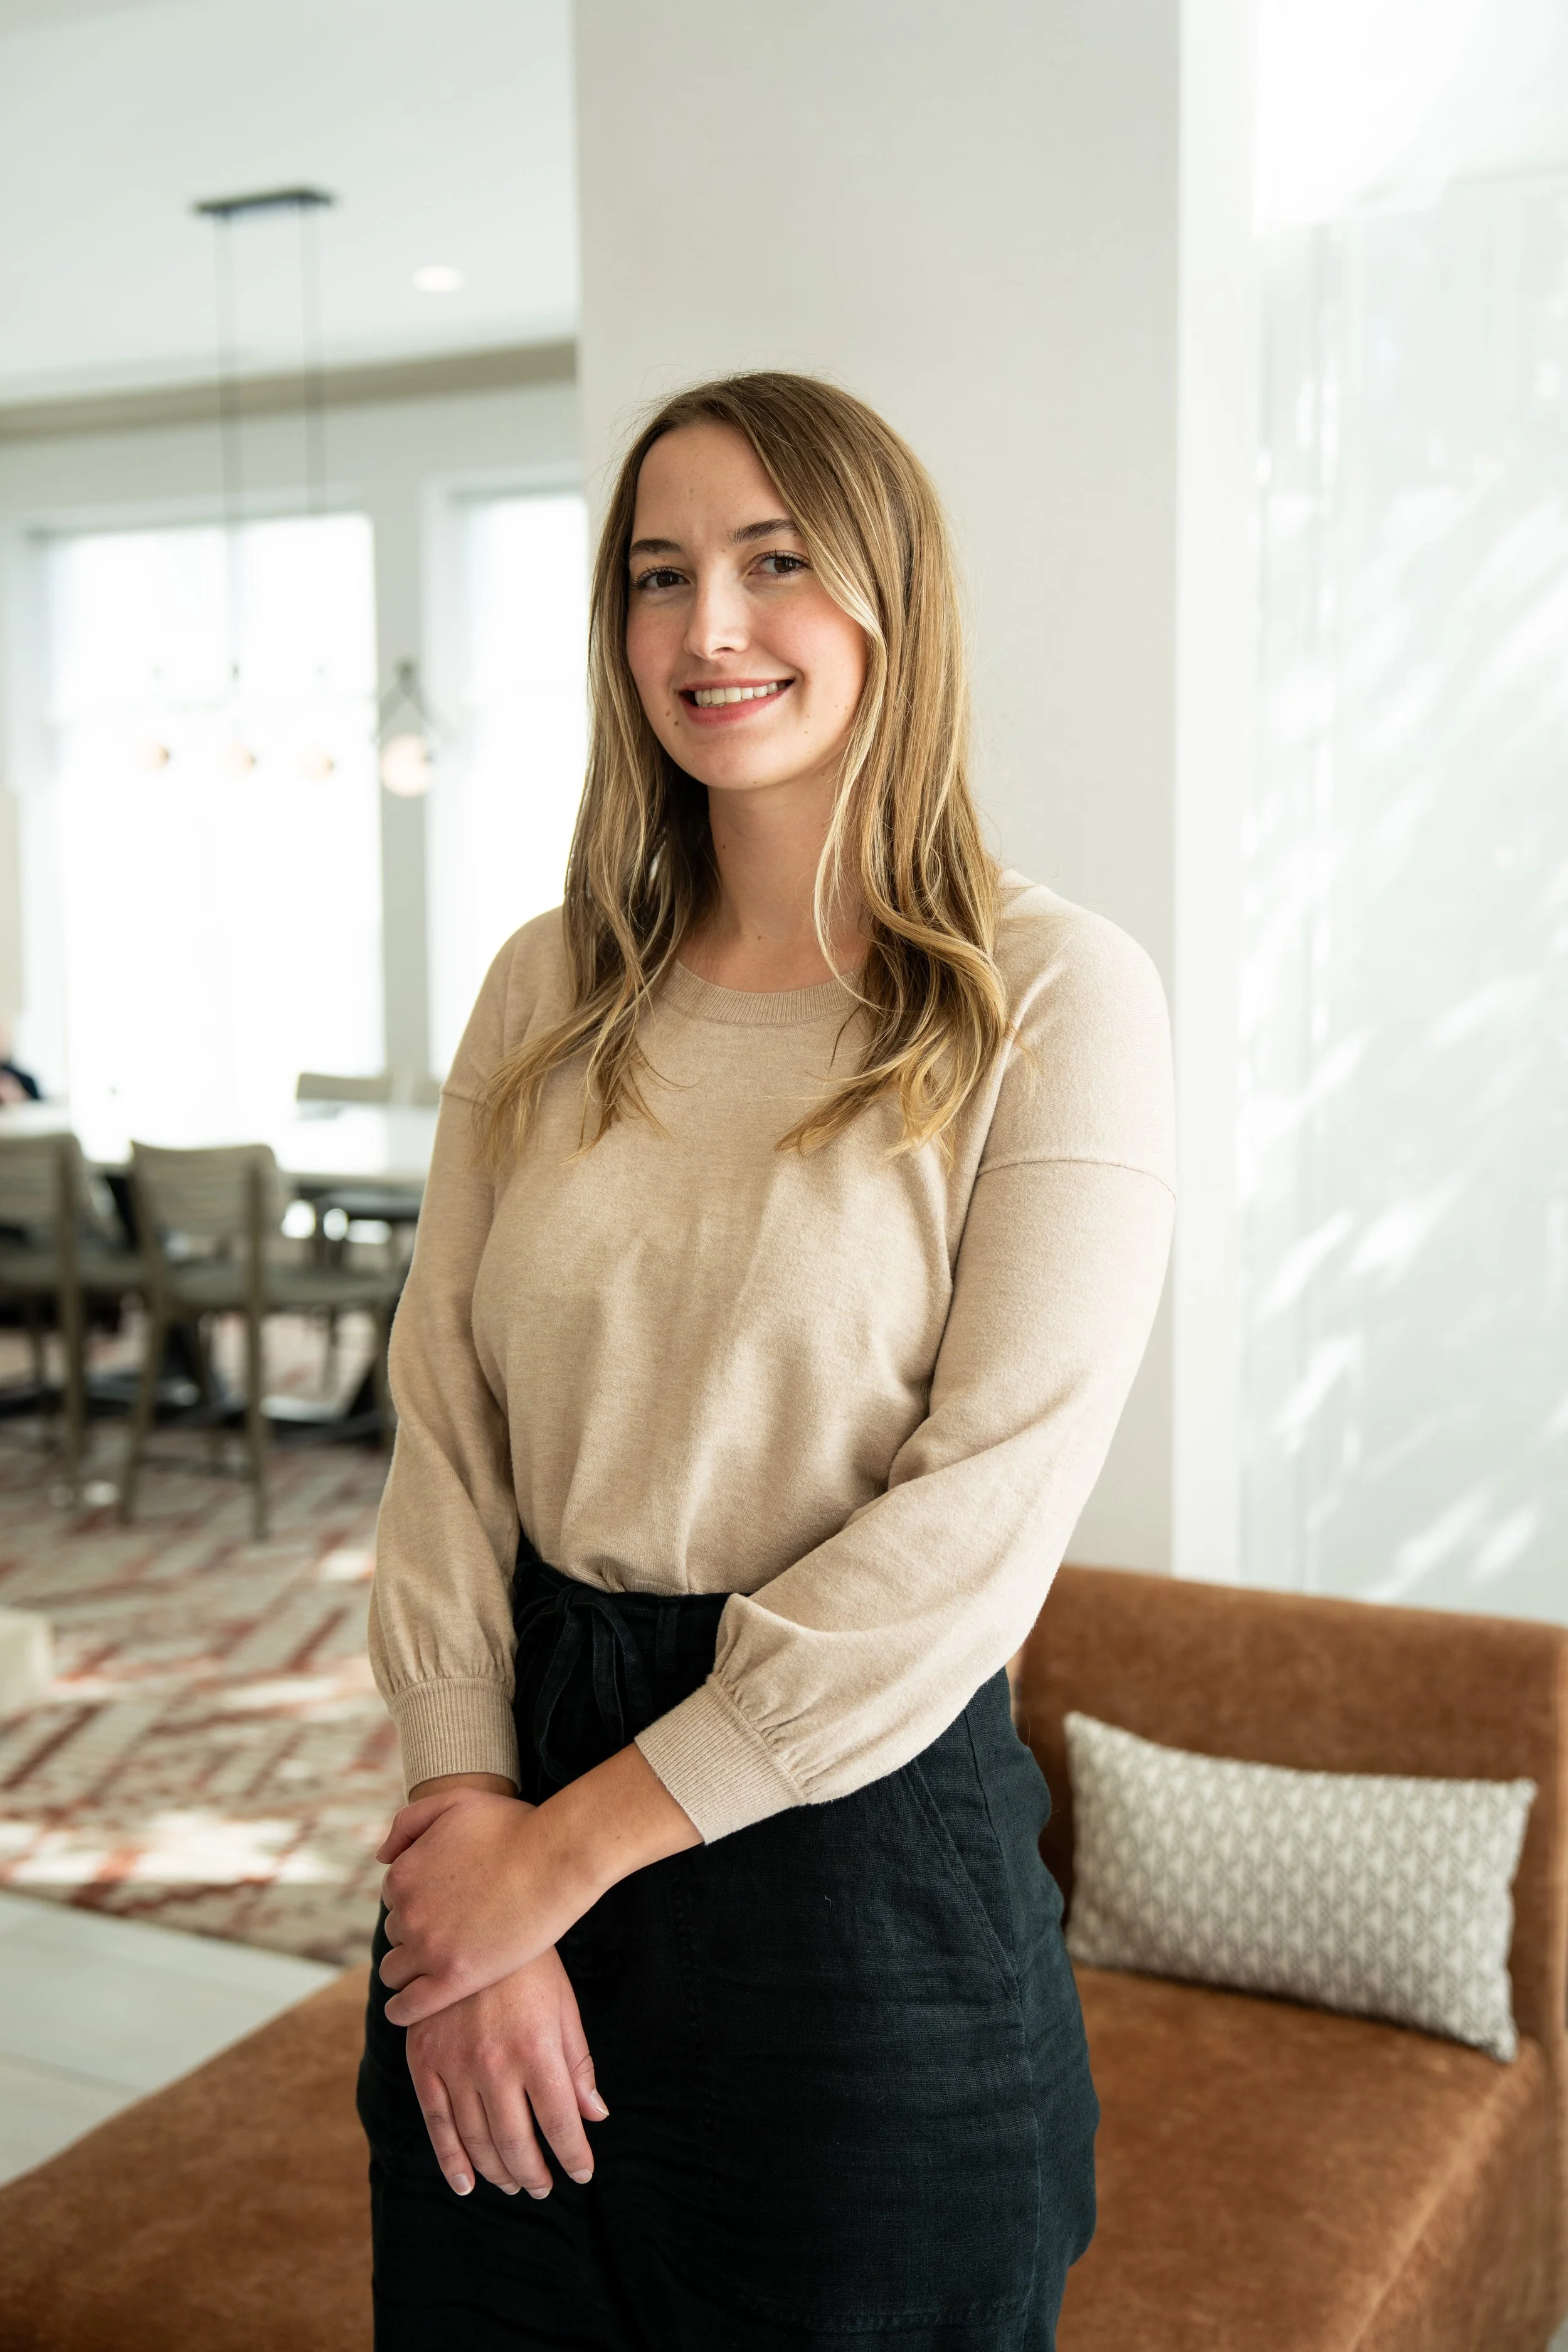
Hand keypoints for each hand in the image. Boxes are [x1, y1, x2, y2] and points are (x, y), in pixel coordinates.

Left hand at [377, 1744, 700, 2026]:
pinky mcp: (452, 1980)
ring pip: (395, 1971)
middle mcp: (407, 1913)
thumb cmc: (514, 1827)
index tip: (445, 1906)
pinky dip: (402, 2010)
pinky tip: (409, 2008)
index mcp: (402, 1875)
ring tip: (437, 1968)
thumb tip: (382, 1857)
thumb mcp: (454, 1803)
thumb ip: (409, 1823)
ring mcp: (428, 1949)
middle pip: (396, 1934)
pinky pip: (407, 2008)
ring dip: (409, 1970)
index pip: (394, 1900)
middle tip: (452, 1934)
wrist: (556, 1858)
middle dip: (417, 1934)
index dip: (419, 1902)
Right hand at [405, 1947, 607, 2199]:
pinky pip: (436, 2122)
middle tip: (543, 2187)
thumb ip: (577, 2064)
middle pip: (516, 2142)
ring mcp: (455, 2063)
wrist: (472, 1920)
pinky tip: (465, 2182)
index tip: (582, 2173)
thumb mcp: (564, 2007)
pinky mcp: (423, 2059)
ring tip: (514, 2184)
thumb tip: (595, 2115)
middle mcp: (495, 2063)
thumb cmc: (530, 1966)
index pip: (560, 2124)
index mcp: (537, 2049)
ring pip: (477, 2140)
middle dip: (534, 2173)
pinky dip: (451, 2159)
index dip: (574, 2156)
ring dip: (497, 2171)